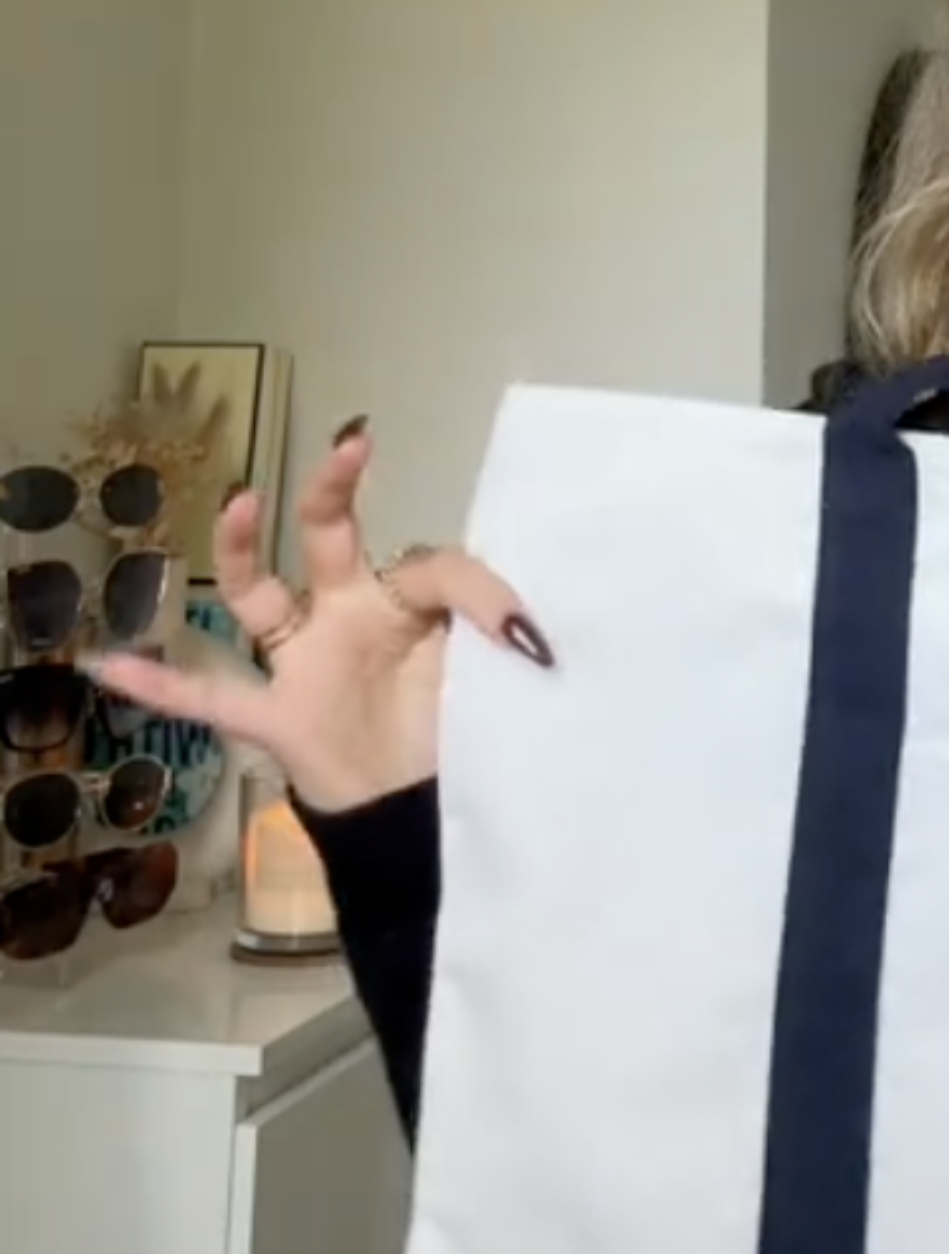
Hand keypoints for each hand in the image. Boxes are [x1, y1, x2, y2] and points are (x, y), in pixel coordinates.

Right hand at [88, 422, 552, 815]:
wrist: (415, 811)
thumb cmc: (448, 728)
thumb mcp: (487, 678)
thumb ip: (496, 644)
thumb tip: (536, 641)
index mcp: (404, 602)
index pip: (433, 566)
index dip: (481, 592)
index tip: (524, 633)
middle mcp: (347, 614)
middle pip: (332, 536)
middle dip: (335, 488)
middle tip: (352, 442)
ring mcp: (304, 661)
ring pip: (259, 596)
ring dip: (243, 552)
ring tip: (238, 501)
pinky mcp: (276, 715)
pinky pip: (209, 697)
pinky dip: (160, 684)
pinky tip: (107, 665)